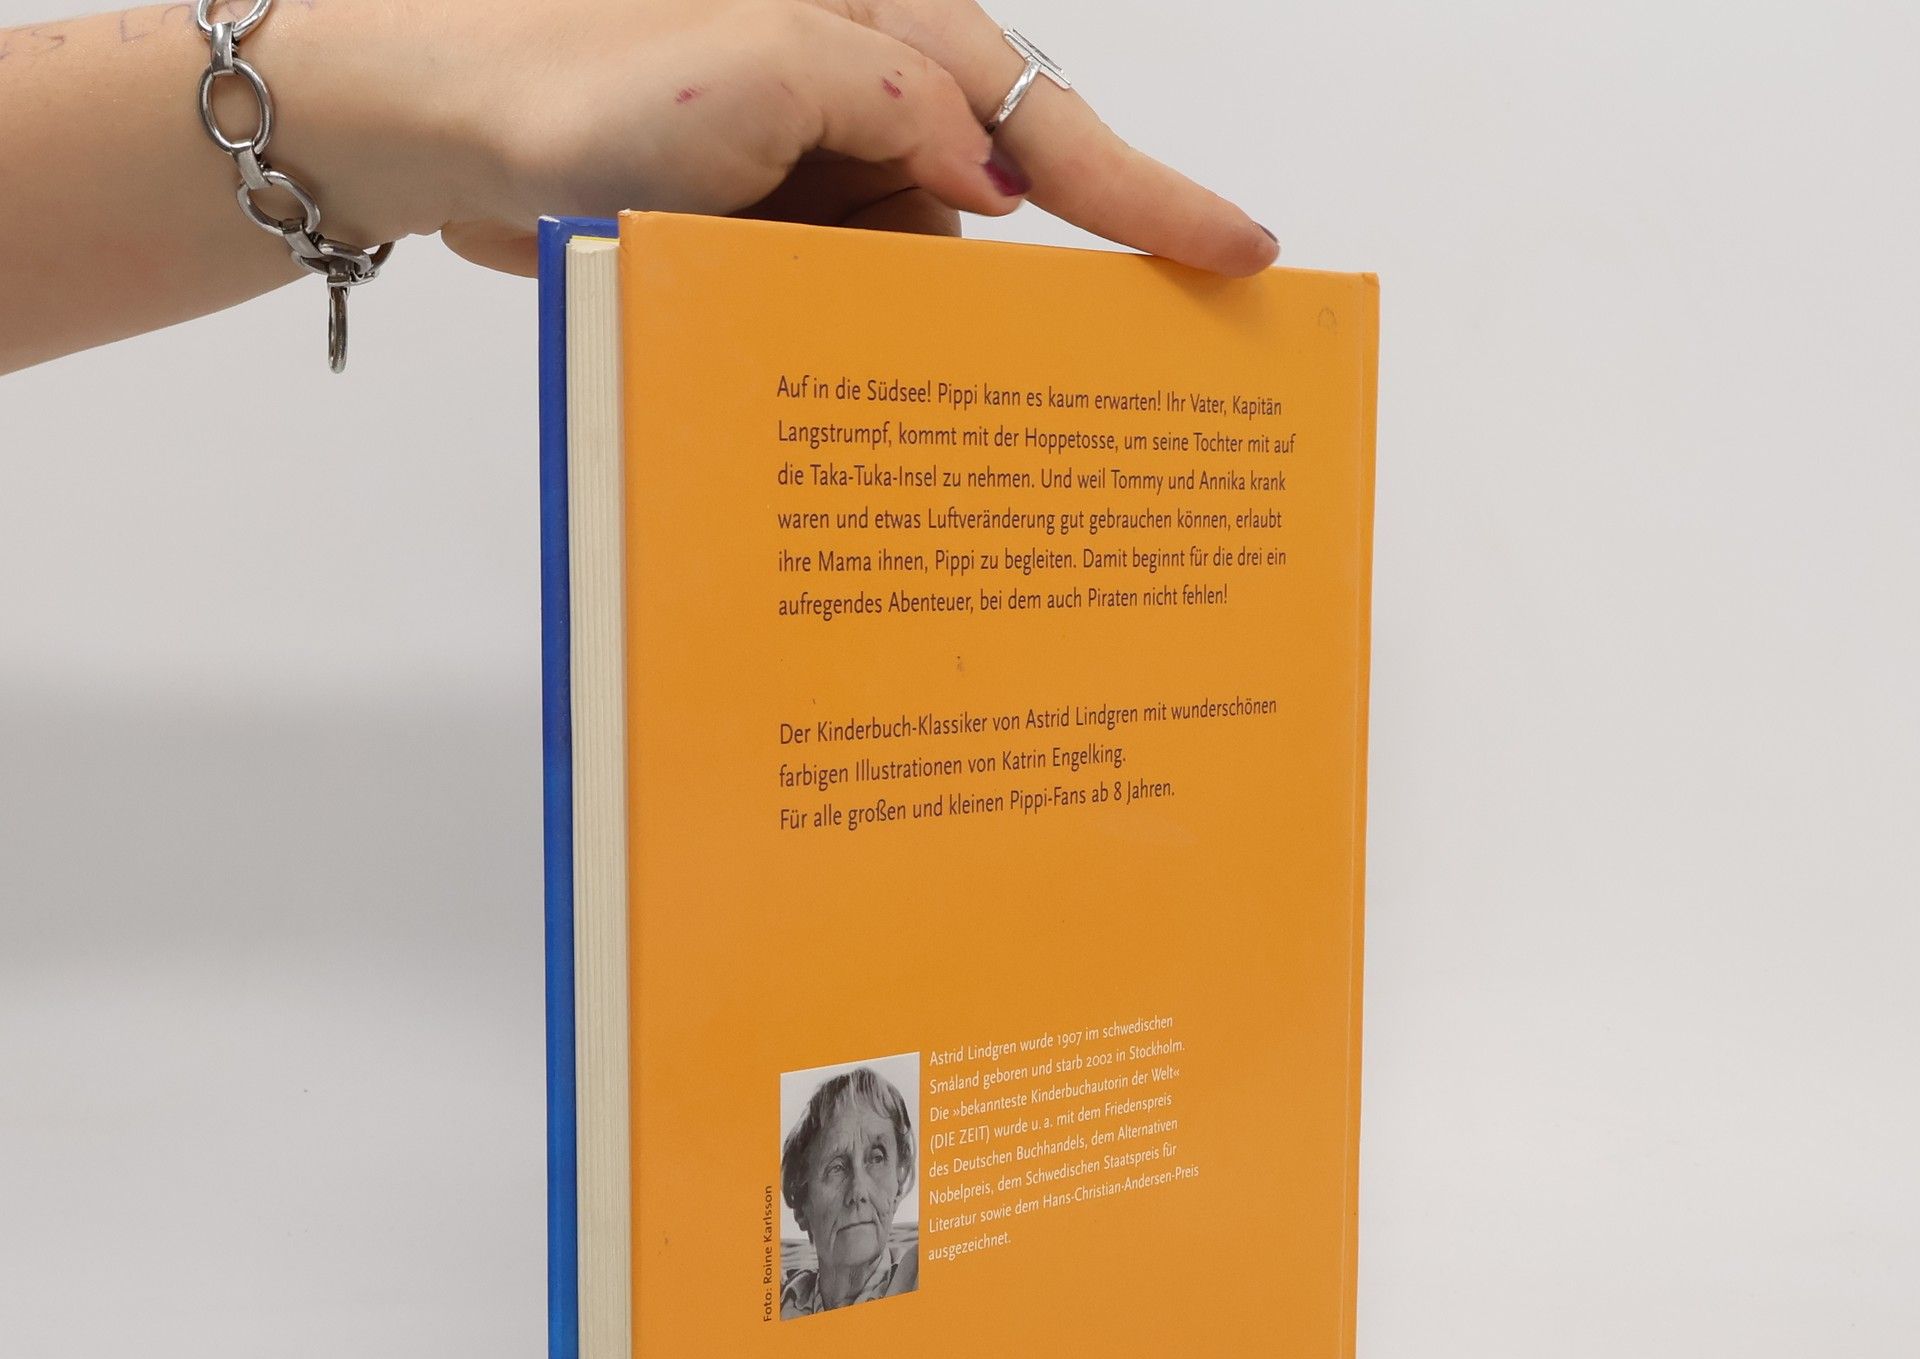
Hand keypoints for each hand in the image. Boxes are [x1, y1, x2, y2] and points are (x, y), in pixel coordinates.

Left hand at [372, 0, 1279, 277]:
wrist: (442, 125)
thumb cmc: (582, 76)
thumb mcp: (764, 70)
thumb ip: (898, 109)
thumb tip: (993, 183)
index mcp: (885, 36)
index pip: (1047, 121)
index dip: (1152, 195)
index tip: (1240, 255)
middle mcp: (865, 103)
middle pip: (986, 216)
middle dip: (983, 292)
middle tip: (999, 362)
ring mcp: (816, 173)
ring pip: (912, 277)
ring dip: (881, 327)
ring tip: (809, 334)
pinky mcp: (768, 233)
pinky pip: (843, 300)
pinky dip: (832, 339)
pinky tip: (798, 359)